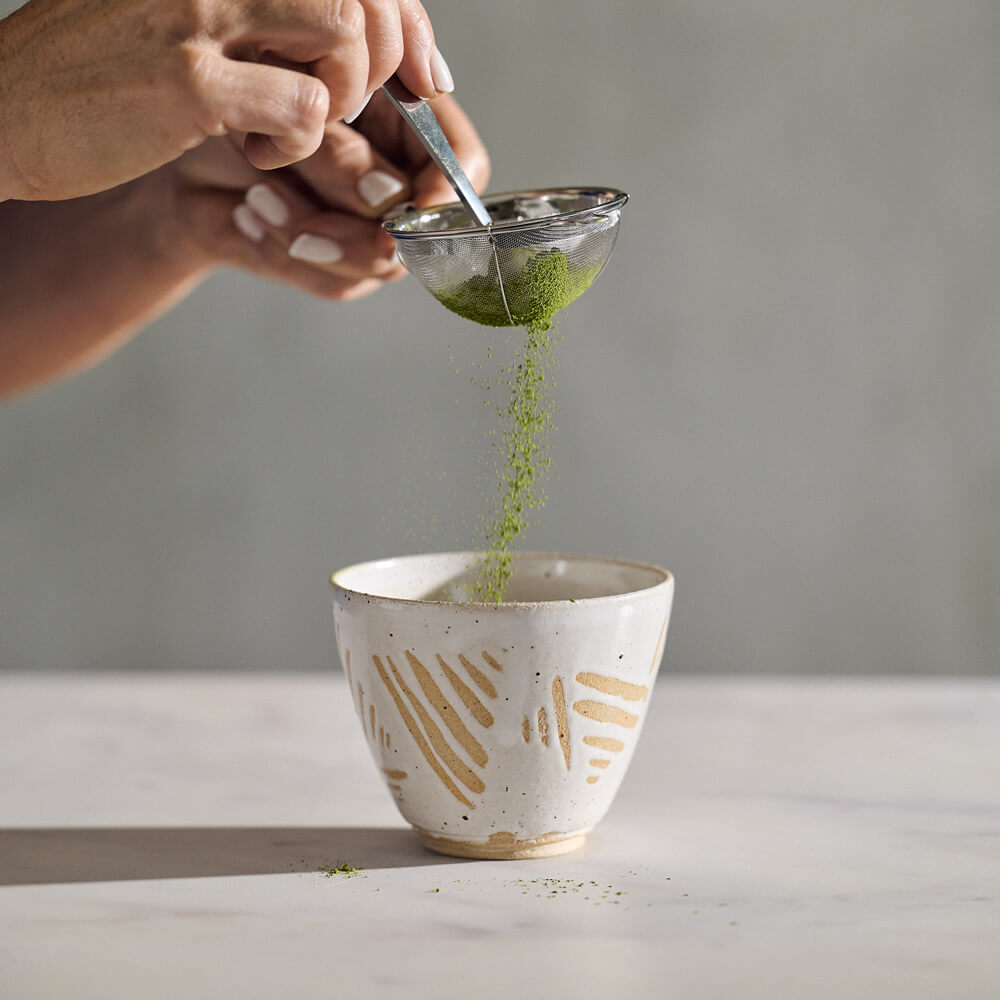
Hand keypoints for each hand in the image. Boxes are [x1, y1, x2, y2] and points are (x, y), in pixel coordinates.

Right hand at [0, 0, 452, 201]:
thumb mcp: (192, 18)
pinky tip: (254, 154)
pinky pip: (305, 105)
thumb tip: (369, 35)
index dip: (406, 19)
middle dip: (385, 64)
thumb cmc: (107, 74)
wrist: (11, 110)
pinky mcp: (189, 78)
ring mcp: (201, 9)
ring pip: (344, 31)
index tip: (424, 74)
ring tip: (294, 127)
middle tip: (347, 109)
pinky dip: (298, 141)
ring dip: (343, 95)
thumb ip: (268, 15)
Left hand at [161, 90, 489, 300]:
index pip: (462, 163)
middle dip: (354, 209)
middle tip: (288, 180)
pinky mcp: (336, 268)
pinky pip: (335, 281)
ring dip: (315, 231)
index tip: (411, 207)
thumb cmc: (232, 105)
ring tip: (259, 193)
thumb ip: (343, 150)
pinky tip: (251, 213)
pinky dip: (288, 249)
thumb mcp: (283, 109)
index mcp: (404, 119)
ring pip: (380, 261)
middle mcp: (398, 178)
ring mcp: (370, 230)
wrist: (172, 152)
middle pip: (424, 225)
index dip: (447, 191)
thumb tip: (386, 196)